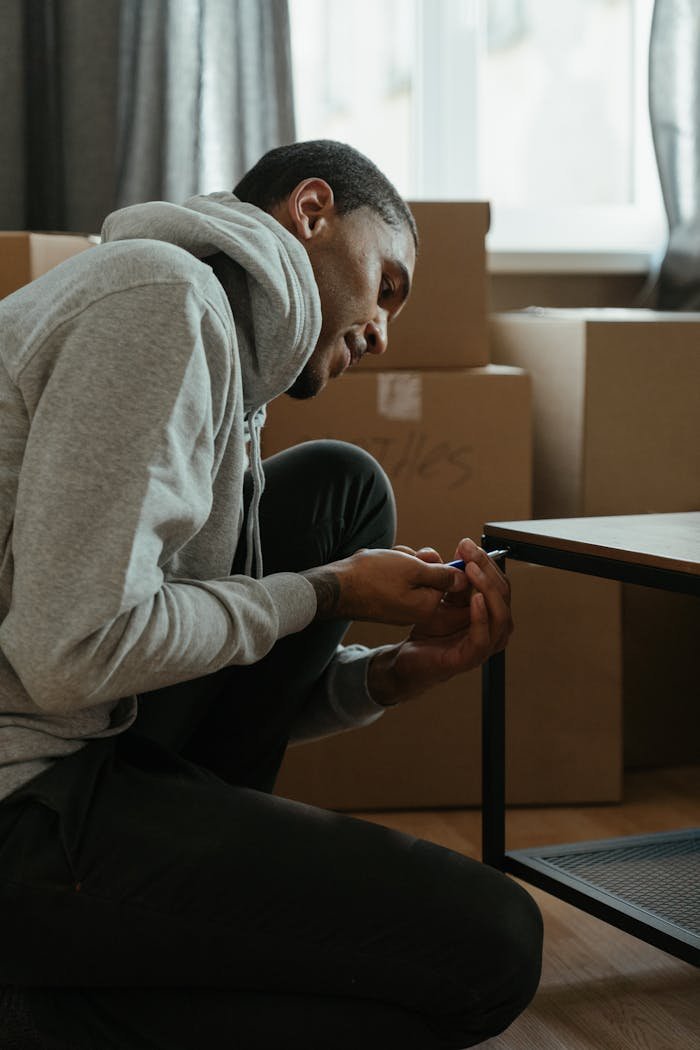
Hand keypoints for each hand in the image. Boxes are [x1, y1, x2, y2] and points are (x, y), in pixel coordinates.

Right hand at [301, 547, 468, 625]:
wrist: (335, 587)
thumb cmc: (372, 577)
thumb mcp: (413, 568)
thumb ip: (441, 574)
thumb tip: (463, 578)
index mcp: (427, 607)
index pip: (449, 581)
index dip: (438, 563)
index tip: (424, 557)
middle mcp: (416, 611)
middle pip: (431, 577)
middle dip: (419, 561)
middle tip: (405, 557)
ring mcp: (401, 607)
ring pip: (413, 574)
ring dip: (403, 561)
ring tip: (386, 560)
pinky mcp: (387, 602)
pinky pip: (398, 580)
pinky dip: (391, 568)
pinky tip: (377, 565)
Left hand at [368, 538, 512, 704]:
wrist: (409, 659)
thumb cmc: (430, 631)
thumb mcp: (443, 598)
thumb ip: (456, 579)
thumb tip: (464, 550)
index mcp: (490, 613)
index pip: (499, 583)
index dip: (486, 562)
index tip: (468, 546)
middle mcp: (494, 629)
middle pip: (503, 595)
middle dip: (487, 570)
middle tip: (469, 554)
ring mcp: (485, 646)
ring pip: (500, 616)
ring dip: (487, 589)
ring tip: (472, 571)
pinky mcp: (470, 659)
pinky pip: (483, 637)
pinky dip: (481, 617)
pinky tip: (474, 599)